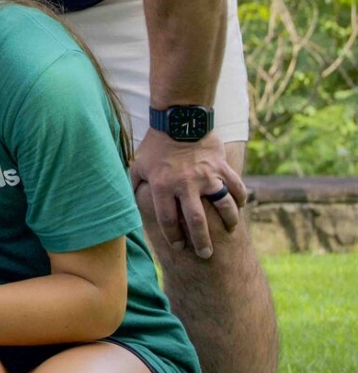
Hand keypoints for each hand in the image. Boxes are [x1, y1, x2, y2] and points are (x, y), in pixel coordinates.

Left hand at [130, 129, 244, 258]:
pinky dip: (241, 197)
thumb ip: (137, 185)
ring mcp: (206, 176)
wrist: (178, 118)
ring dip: (228, 221)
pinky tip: (240, 206)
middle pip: (196, 221)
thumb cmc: (155, 144)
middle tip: (205, 254)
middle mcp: (185, 185)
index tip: (178, 245)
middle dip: (201, 241)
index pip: (167, 220)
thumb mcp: (139, 164)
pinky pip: (236, 186)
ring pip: (223, 206)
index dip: (173, 236)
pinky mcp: (221, 166)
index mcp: (163, 186)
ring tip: (229, 231)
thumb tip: (131, 201)